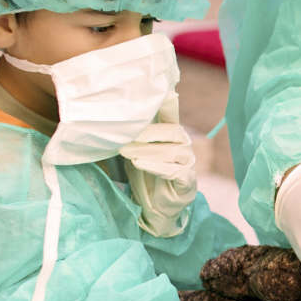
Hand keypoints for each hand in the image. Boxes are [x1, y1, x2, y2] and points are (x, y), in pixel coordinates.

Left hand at [121, 94, 196, 236]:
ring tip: (125, 152)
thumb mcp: (134, 151)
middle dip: (146, 134)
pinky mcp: (188, 182)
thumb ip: (132, 134)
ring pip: (170, 151)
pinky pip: (175, 171)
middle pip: (171, 132)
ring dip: (146, 151)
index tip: (161, 90)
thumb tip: (111, 115)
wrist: (152, 209)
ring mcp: (188, 163)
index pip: (170, 113)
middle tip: (122, 136)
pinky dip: (156, 167)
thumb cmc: (142, 176)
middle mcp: (184, 145)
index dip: (166, 102)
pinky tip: (139, 164)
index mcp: (173, 134)